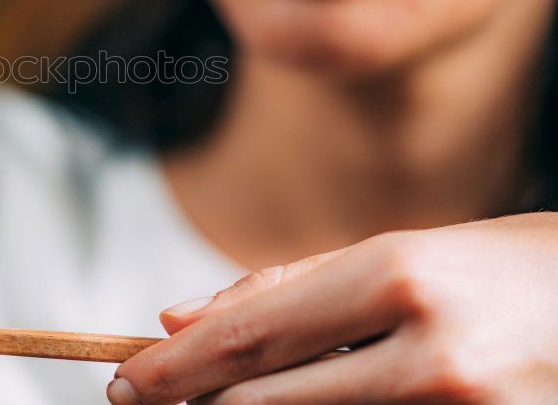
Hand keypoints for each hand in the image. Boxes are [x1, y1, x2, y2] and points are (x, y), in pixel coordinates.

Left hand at [108, 213, 557, 403]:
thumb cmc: (517, 271)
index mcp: (401, 278)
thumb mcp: (408, 253)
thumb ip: (292, 286)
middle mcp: (432, 360)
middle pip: (262, 403)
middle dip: (192, 403)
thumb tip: (181, 314)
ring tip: (222, 396)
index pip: (252, 335)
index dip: (175, 364)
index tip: (127, 378)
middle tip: (145, 398)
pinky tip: (301, 403)